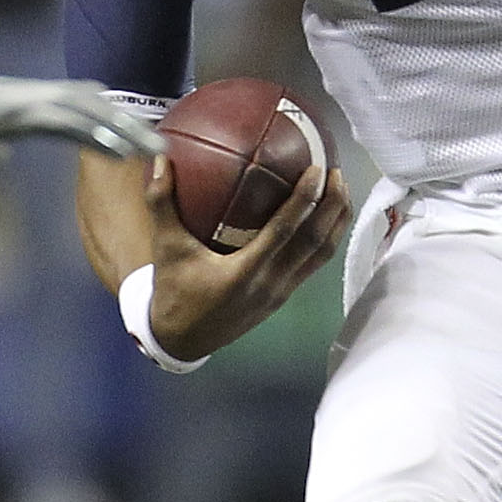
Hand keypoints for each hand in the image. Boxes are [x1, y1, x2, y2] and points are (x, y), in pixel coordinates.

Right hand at [0, 71, 157, 172]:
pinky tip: (122, 151)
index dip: (116, 119)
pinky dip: (97, 136)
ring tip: (161, 151)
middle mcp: (33, 96)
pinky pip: (66, 124)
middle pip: (98, 106)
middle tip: (172, 143)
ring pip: (91, 113)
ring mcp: (25, 101)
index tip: (146, 134)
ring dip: (128, 131)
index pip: (83, 106)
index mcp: (25, 102)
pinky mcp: (13, 113)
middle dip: (135, 123)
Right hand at [143, 153, 350, 362]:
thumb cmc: (174, 293)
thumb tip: (159, 161)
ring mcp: (281, 292)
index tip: (317, 170)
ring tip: (342, 191)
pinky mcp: (284, 296)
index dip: (305, 200)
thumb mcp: (166, 249)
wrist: (183, 340)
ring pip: (323, 255)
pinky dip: (326, 238)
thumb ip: (161, 204)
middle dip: (334, 206)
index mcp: (245, 272)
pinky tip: (325, 217)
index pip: (285, 231)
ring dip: (337, 222)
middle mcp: (271, 283)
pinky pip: (314, 263)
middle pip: (317, 242)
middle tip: (338, 172)